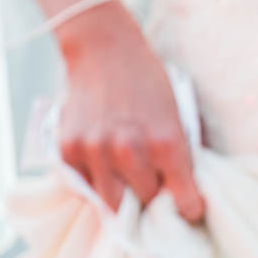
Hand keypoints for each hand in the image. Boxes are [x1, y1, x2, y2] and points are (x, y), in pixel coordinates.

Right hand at [54, 1, 205, 221]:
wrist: (104, 48)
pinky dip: (95, 181)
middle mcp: (129, 150)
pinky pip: (84, 187)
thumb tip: (184, 197)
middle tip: (153, 181)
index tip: (188, 209)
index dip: (189, 208)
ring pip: (113, 203)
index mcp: (166, 143)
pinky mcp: (68, 149)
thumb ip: (180, 157)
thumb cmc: (149, 83)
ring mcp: (95, 151)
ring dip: (122, 193)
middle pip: (147, 202)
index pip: (185, 202)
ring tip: (127, 175)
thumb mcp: (178, 117)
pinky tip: (103, 161)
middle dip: (152, 195)